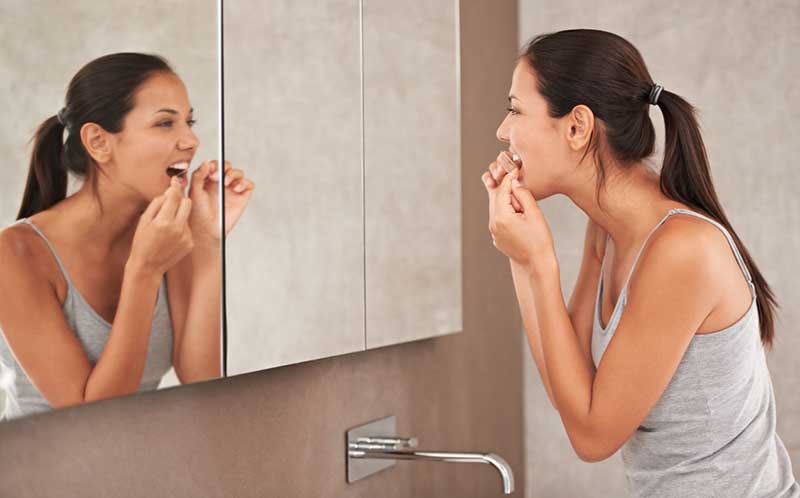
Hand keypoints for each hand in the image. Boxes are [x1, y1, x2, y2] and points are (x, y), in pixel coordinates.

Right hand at [128, 176, 193, 276]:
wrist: (148, 266)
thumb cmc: (142, 244)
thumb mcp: (144, 221)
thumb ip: (157, 204)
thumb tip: (168, 192)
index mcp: (164, 221)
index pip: (175, 196)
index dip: (175, 186)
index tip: (175, 181)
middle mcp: (177, 228)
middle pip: (187, 202)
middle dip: (180, 200)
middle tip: (172, 203)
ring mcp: (185, 236)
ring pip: (187, 216)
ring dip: (180, 216)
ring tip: (167, 227)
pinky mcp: (190, 243)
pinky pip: (188, 228)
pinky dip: (181, 228)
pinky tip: (171, 236)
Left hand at [187, 160, 254, 243]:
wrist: (206, 229)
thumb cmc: (198, 212)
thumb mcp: (194, 191)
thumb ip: (199, 175)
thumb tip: (207, 162)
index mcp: (209, 179)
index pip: (215, 165)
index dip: (214, 165)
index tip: (209, 172)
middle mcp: (222, 183)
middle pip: (228, 166)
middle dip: (224, 168)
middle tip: (217, 177)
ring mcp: (233, 189)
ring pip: (239, 173)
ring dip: (233, 174)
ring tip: (225, 182)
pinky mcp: (242, 197)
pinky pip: (248, 185)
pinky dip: (244, 183)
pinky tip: (235, 188)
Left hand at [481, 156, 555, 272]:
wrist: (537, 264)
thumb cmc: (540, 239)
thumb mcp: (535, 214)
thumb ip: (523, 195)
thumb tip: (514, 182)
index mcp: (502, 216)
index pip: (502, 190)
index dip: (509, 178)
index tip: (515, 169)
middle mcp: (493, 224)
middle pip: (496, 198)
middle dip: (506, 189)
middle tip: (516, 181)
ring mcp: (493, 232)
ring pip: (496, 208)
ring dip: (507, 202)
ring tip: (521, 203)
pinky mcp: (497, 238)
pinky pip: (499, 219)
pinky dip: (506, 213)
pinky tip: (519, 216)